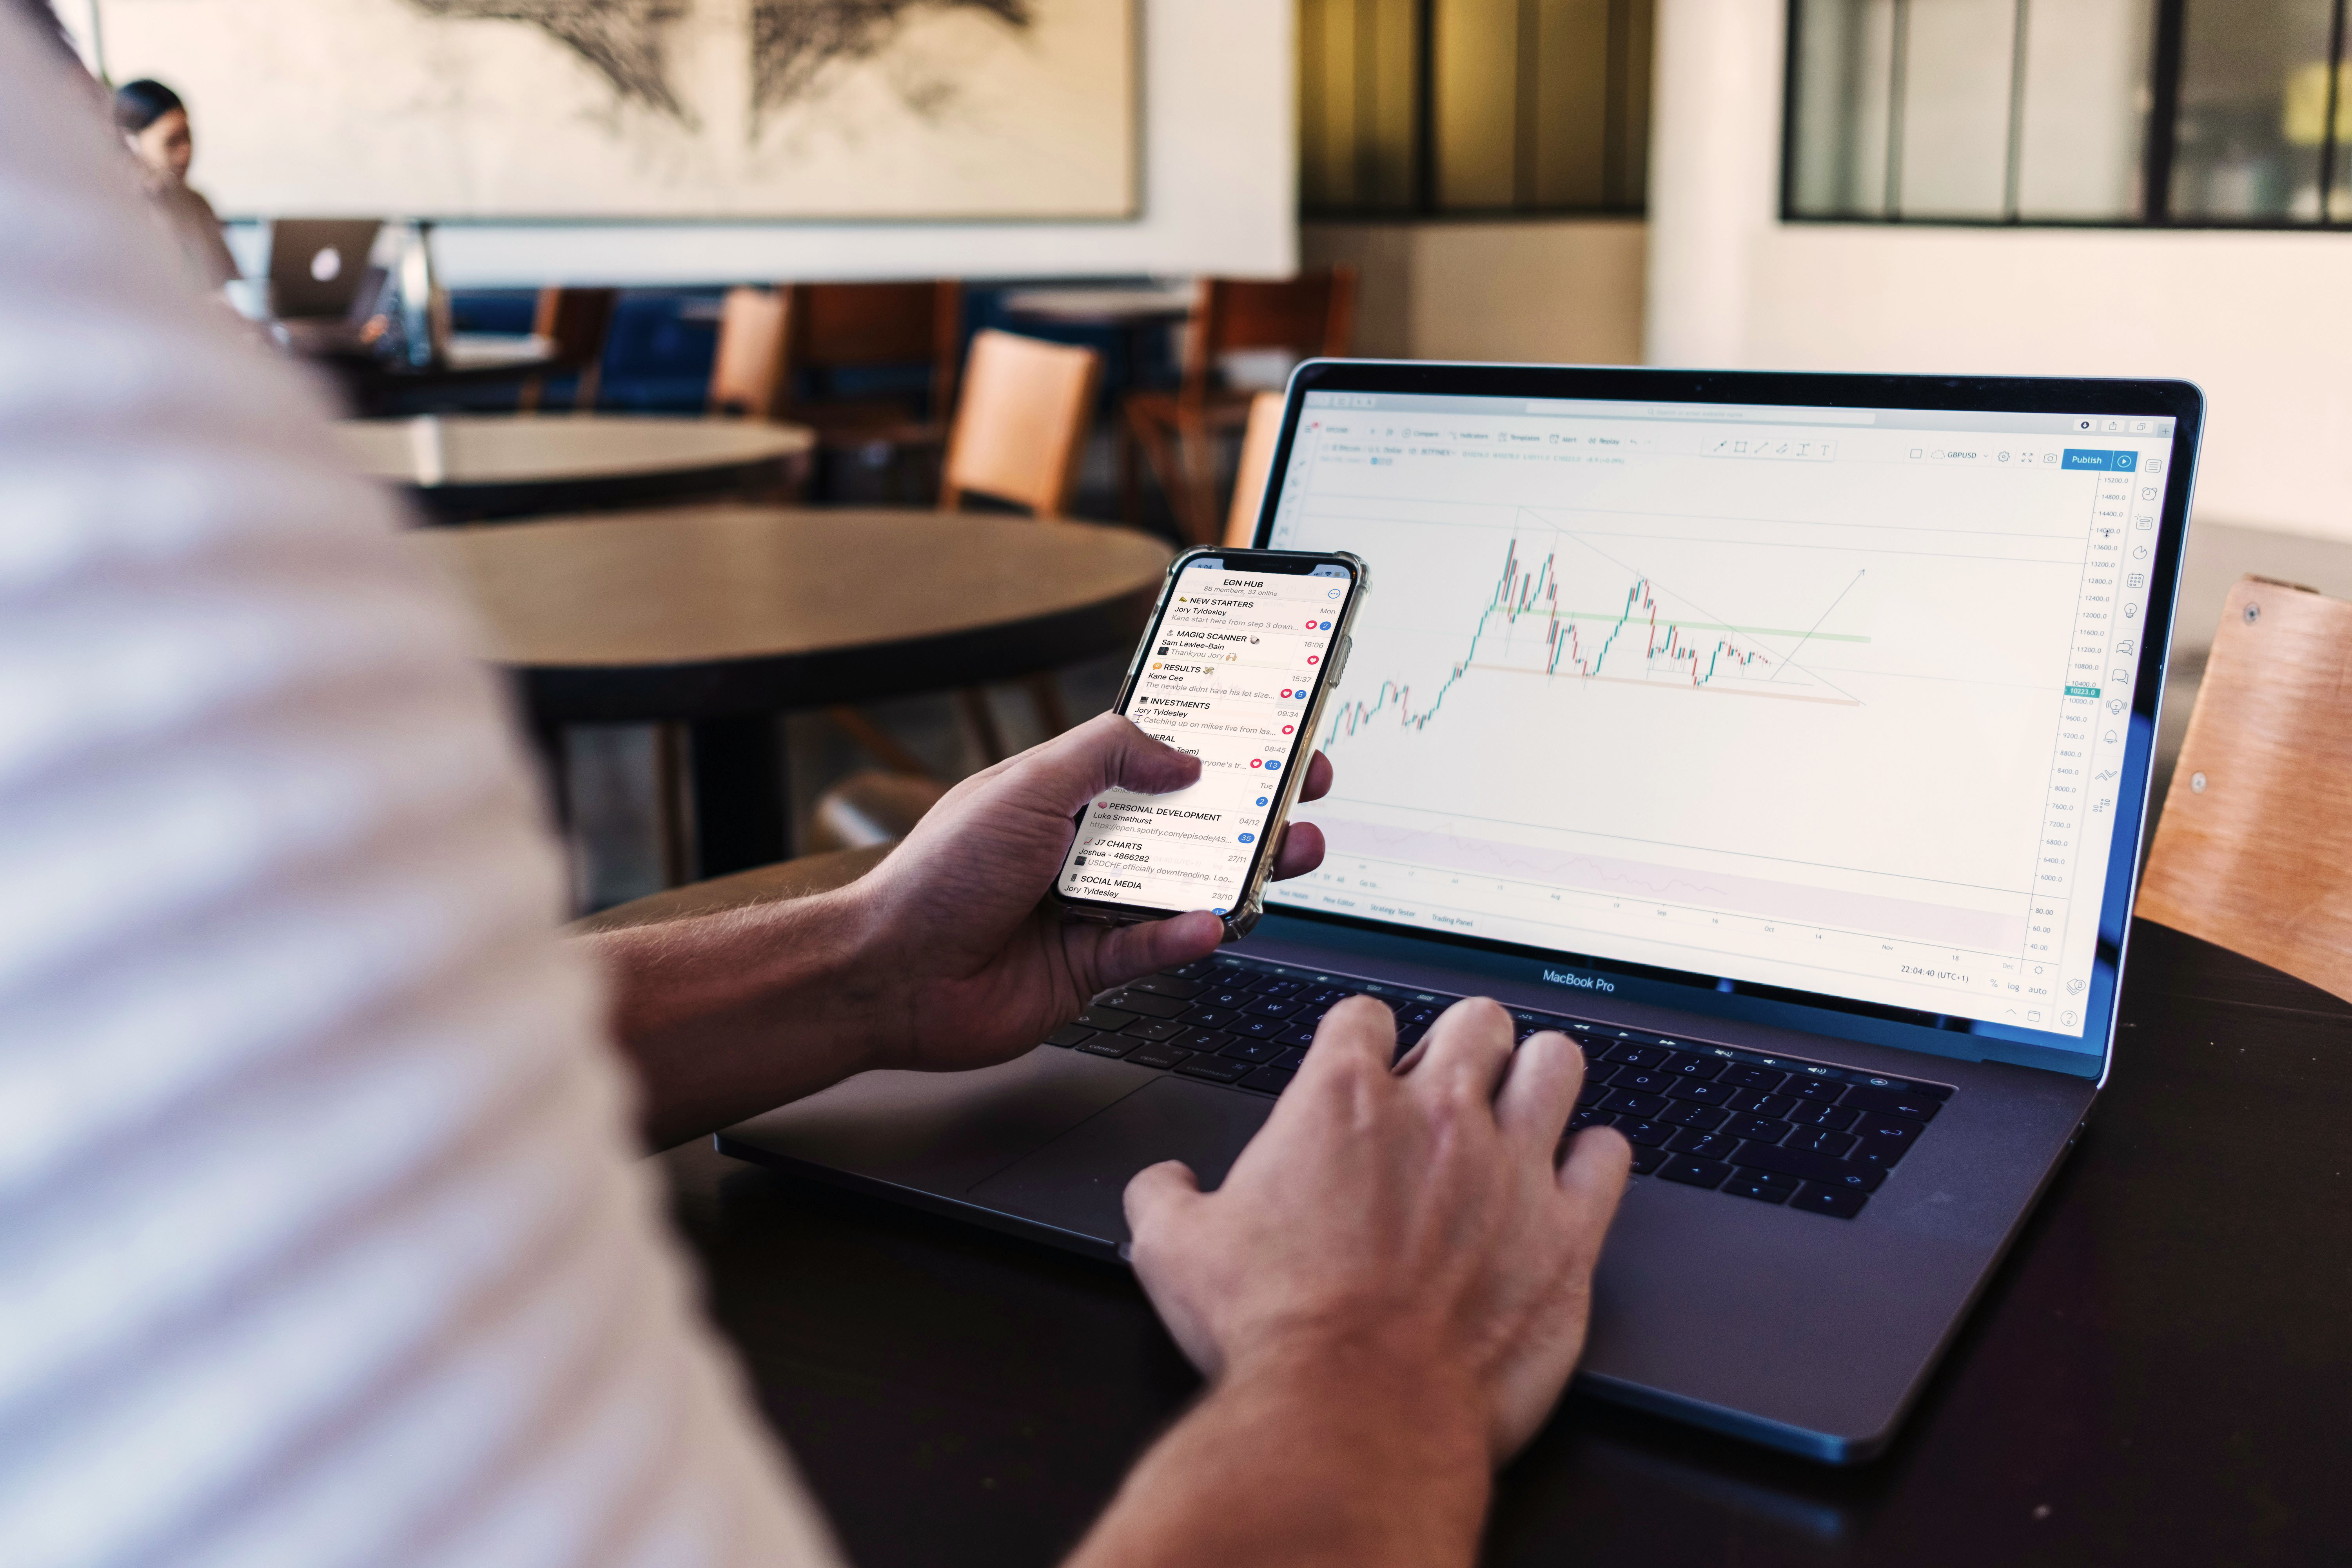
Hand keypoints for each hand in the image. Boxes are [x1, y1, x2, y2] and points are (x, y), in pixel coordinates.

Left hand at [846, 712, 1331, 1074]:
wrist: (889, 973)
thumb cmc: (939, 874)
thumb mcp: (1026, 784)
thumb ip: (1107, 755)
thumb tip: (1182, 756)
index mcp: (1068, 792)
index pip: (1157, 758)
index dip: (1216, 745)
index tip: (1273, 732)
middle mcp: (1085, 847)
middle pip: (1189, 824)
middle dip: (1253, 808)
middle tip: (1306, 793)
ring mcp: (1092, 908)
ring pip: (1186, 888)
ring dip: (1241, 873)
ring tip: (1290, 855)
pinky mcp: (1092, 968)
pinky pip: (1154, 950)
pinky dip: (1183, 938)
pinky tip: (1208, 924)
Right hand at [1123, 996, 1631, 1460]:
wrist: (1352, 1414)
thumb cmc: (1274, 1334)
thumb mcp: (1174, 1254)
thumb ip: (1165, 1199)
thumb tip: (1164, 1187)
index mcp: (1343, 1101)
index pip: (1366, 1015)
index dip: (1364, 1039)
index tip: (1365, 1066)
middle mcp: (1437, 1115)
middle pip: (1477, 1020)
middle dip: (1464, 1044)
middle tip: (1451, 1085)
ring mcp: (1511, 1167)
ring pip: (1557, 1063)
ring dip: (1538, 1080)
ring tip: (1523, 1109)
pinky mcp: (1568, 1233)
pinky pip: (1610, 1155)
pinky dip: (1594, 1160)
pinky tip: (1572, 1178)